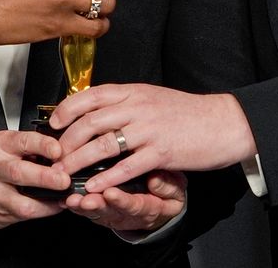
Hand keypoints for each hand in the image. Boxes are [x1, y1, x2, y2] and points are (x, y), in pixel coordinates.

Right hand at [0, 130, 70, 230]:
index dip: (42, 145)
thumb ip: (30, 147)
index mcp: (0, 145)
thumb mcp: (6, 145)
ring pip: (21, 201)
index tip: (58, 150)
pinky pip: (25, 214)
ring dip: (47, 200)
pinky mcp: (0, 212)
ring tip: (64, 197)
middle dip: (44, 177)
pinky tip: (55, 205)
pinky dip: (44, 210)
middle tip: (63, 179)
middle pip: (19, 173)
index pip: (22, 142)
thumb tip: (62, 151)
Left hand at [49, 85, 255, 191]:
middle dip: (66, 142)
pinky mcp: (161, 151)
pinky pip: (127, 166)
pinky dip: (106, 177)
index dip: (67, 109)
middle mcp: (138, 107)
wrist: (223, 122)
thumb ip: (127, 102)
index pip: (91, 95)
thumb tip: (97, 109)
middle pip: (90, 122)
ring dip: (78, 161)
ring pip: (103, 144)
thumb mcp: (152, 97)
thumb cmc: (188, 112)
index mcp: (134, 92)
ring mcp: (149, 129)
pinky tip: (93, 185)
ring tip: (64, 174)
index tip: (54, 123)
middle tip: (54, 156)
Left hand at [65, 169, 186, 232]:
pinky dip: (75, 205)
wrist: (160, 207)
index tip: (110, 193)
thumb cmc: (166, 193)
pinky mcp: (102, 210)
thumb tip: (154, 179)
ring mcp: (113, 213)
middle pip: (110, 210)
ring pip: (96, 211)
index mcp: (148, 207)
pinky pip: (87, 209)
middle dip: (97, 205)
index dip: (122, 199)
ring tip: (71, 200)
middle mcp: (127, 212)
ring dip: (82, 206)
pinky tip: (64, 200)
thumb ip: (167, 186)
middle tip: (85, 200)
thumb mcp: (175, 190)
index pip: (134, 204)